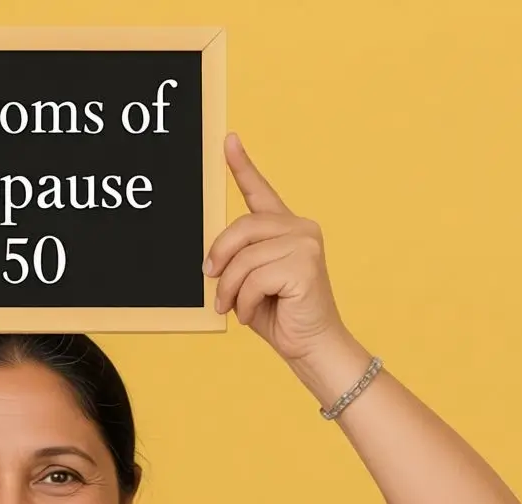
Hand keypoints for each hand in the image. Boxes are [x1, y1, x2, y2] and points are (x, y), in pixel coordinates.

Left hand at [205, 133, 349, 361]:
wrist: (311, 347)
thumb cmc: (280, 316)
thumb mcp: (250, 282)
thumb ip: (237, 260)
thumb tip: (210, 259)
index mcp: (286, 229)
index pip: (260, 192)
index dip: (241, 166)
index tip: (228, 140)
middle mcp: (300, 228)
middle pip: (241, 227)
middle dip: (220, 258)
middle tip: (211, 281)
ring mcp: (306, 244)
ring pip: (245, 258)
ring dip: (231, 290)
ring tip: (235, 308)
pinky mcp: (305, 265)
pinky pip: (255, 278)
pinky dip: (245, 302)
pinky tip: (252, 315)